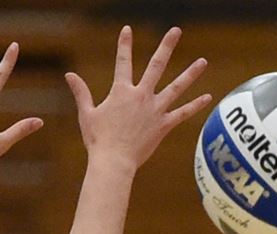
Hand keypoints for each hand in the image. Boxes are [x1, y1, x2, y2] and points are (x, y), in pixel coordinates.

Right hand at [66, 26, 209, 175]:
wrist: (113, 162)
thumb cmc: (98, 140)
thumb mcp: (87, 114)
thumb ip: (81, 92)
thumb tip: (69, 75)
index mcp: (121, 92)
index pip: (123, 62)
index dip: (124, 44)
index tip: (127, 29)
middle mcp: (141, 96)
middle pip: (156, 66)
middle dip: (166, 46)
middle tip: (176, 31)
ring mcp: (155, 110)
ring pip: (176, 87)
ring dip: (190, 74)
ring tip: (203, 61)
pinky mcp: (164, 125)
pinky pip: (183, 113)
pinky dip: (195, 105)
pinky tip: (208, 97)